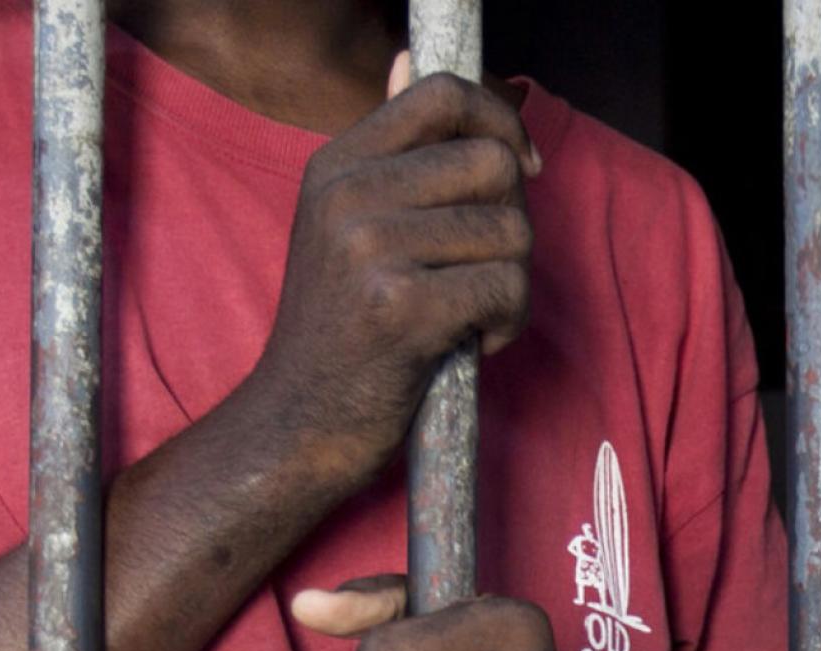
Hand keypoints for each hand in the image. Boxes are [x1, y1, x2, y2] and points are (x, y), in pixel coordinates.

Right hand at [251, 53, 539, 486]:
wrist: (298, 422)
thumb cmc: (343, 330)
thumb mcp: (348, 225)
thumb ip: (391, 151)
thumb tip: (410, 58)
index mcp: (337, 165)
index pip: (442, 94)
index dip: (501, 122)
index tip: (522, 168)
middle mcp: (348, 194)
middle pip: (494, 164)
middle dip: (513, 222)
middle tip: (485, 269)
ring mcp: (371, 247)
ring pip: (511, 231)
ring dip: (512, 283)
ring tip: (473, 315)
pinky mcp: (401, 305)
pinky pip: (506, 287)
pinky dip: (506, 323)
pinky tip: (472, 343)